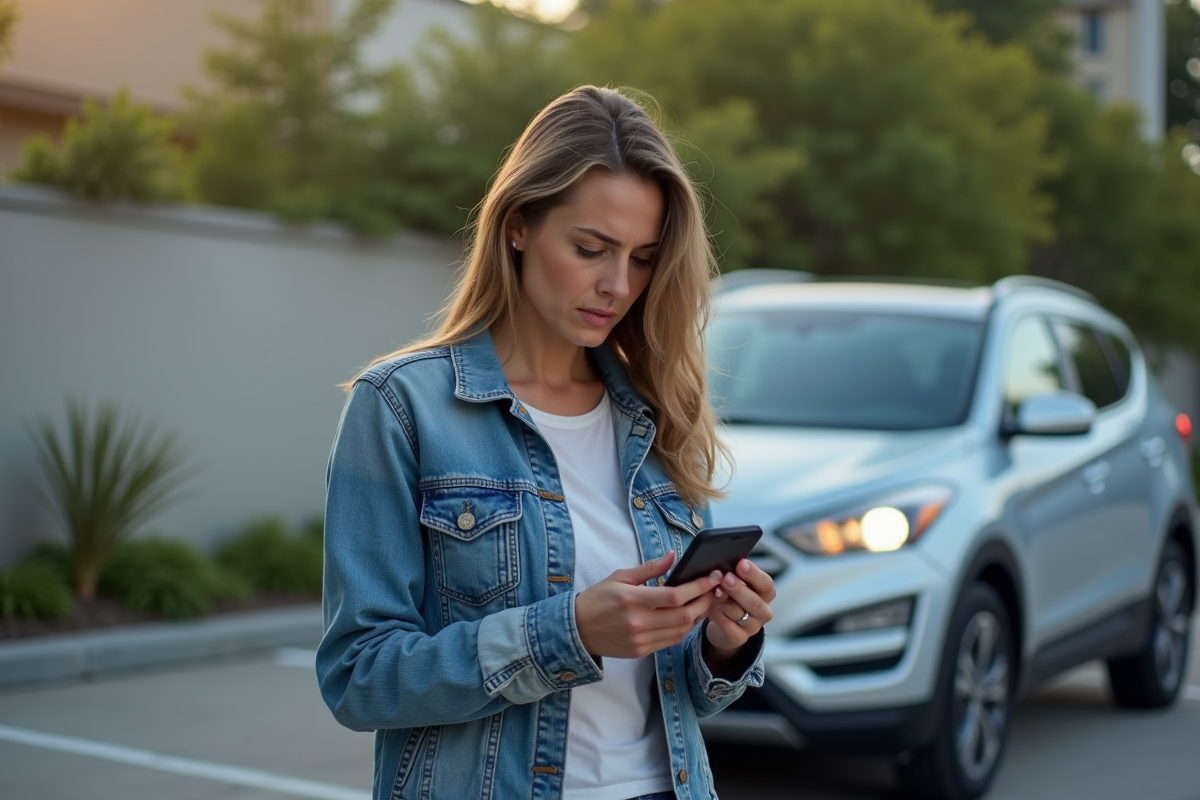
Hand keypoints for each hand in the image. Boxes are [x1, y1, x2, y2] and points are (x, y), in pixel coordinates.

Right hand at [575, 551, 720, 658]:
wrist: (577, 630)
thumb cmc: (598, 599)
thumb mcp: (620, 577)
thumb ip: (649, 568)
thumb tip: (673, 556)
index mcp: (632, 599)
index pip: (675, 595)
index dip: (698, 587)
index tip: (711, 577)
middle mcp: (638, 622)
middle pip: (683, 615)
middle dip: (704, 602)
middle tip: (713, 590)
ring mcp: (640, 639)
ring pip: (680, 631)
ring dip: (696, 616)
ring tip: (703, 602)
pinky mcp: (641, 651)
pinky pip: (670, 641)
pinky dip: (682, 629)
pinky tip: (686, 617)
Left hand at [703, 558, 775, 662]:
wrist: (724, 624)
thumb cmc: (730, 597)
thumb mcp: (733, 584)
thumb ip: (732, 576)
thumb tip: (721, 568)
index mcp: (765, 594)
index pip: (766, 584)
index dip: (754, 574)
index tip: (741, 563)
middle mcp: (763, 611)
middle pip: (754, 601)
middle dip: (738, 589)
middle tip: (725, 578)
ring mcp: (753, 627)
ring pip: (739, 613)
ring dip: (725, 602)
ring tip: (714, 592)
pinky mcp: (740, 638)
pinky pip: (729, 627)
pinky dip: (719, 616)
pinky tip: (712, 608)